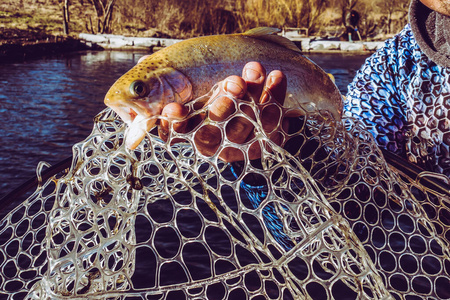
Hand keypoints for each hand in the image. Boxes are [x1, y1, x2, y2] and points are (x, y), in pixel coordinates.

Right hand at [158, 62, 287, 161]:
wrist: (254, 112)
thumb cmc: (215, 99)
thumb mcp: (192, 93)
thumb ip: (171, 86)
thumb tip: (143, 69)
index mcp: (195, 135)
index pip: (181, 133)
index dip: (176, 124)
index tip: (173, 108)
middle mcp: (218, 144)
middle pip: (218, 130)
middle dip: (225, 105)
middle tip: (232, 82)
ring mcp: (245, 144)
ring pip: (248, 123)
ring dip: (253, 94)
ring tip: (254, 69)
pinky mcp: (268, 139)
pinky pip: (274, 120)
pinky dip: (275, 95)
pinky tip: (276, 76)